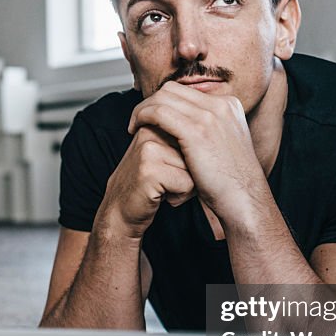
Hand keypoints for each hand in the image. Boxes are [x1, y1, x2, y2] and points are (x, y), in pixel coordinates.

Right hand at [96, 125, 194, 239]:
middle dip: (190, 172)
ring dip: (186, 185)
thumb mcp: (166, 156)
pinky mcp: (150, 170)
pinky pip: (187, 183)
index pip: (195, 137)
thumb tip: (214, 132)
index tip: (170, 168)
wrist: (120, 210)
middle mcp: (150, 132)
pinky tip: (162, 196)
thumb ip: (183, 141)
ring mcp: (148, 150)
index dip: (191, 159)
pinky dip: (180, 196)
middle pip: (195, 151)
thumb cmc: (149, 185)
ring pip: (193, 168)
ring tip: (164, 188)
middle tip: (167, 181)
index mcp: (154, 124)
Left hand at [128, 81, 268, 223]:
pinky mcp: (196, 130)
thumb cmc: (231, 182)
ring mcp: (210, 115)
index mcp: (229, 105)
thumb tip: (185, 128)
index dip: (165, 102)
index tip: (152, 118)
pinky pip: (159, 112)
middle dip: (151, 101)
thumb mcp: (224, 147)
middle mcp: (221, 105)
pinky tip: (135, 130)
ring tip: (134, 126)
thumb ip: (210, 131)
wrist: (244, 199)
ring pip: (163, 97)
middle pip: (173, 89)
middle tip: (139, 120)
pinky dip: (142, 116)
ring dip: (143, 109)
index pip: (187, 92)